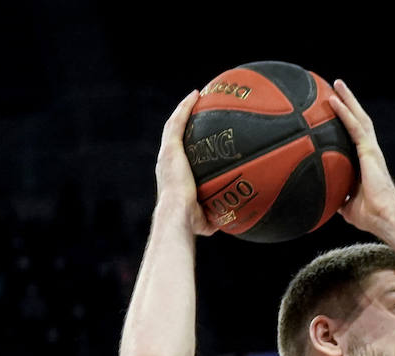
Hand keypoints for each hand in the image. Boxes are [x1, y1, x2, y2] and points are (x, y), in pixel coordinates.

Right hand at [155, 92, 216, 235]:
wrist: (177, 215)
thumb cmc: (190, 223)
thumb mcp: (205, 221)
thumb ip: (214, 217)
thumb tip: (230, 221)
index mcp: (171, 176)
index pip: (176, 156)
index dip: (182, 145)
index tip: (193, 138)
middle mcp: (165, 161)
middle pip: (173, 135)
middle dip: (182, 121)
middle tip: (194, 111)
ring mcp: (166, 153)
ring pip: (173, 124)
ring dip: (183, 109)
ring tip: (196, 96)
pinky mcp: (170, 147)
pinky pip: (178, 121)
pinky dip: (185, 107)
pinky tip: (196, 95)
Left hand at [329, 79, 394, 231]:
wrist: (385, 218)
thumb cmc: (371, 216)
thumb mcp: (347, 206)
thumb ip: (338, 198)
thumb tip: (324, 200)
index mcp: (366, 162)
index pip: (355, 136)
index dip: (347, 122)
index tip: (337, 111)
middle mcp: (370, 152)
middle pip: (358, 121)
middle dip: (349, 103)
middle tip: (336, 87)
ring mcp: (371, 149)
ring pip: (358, 117)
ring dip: (348, 99)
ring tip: (337, 83)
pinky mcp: (370, 151)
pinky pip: (354, 127)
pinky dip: (344, 112)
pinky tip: (333, 100)